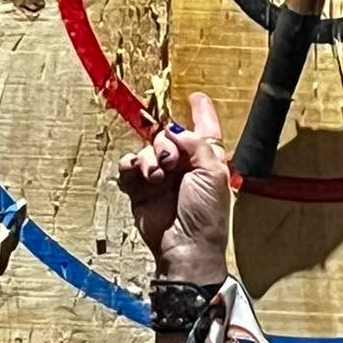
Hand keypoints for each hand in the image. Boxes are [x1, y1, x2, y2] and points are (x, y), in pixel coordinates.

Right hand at [117, 91, 230, 279]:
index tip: (196, 97)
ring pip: (146, 149)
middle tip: (170, 161)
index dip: (201, 112)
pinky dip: (131, 165)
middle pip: (167, 136)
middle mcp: (183, 165)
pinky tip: (138, 174)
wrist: (185, 246)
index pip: (204, 129)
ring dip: (149, 158)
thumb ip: (197, 145)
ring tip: (155, 177)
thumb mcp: (213, 174)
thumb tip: (176, 129)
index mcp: (206, 160)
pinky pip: (129, 166)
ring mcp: (160, 177)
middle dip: (165, 143)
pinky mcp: (140, 189)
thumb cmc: (206, 215)